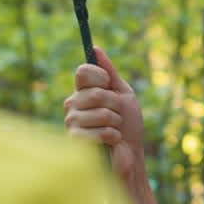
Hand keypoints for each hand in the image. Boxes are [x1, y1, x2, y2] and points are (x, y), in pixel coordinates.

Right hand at [63, 48, 145, 189]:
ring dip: (115, 123)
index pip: (83, 72)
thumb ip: (110, 73)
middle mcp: (73, 105)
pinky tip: (111, 142)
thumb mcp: (124, 94)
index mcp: (83, 91)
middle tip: (117, 115)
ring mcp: (72, 123)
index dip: (100, 77)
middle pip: (94, 92)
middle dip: (115, 105)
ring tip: (115, 130)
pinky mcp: (75, 141)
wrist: (131, 154)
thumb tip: (96, 49)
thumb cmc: (128, 125)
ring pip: (100, 113)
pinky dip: (112, 136)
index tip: (110, 85)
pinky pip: (98, 131)